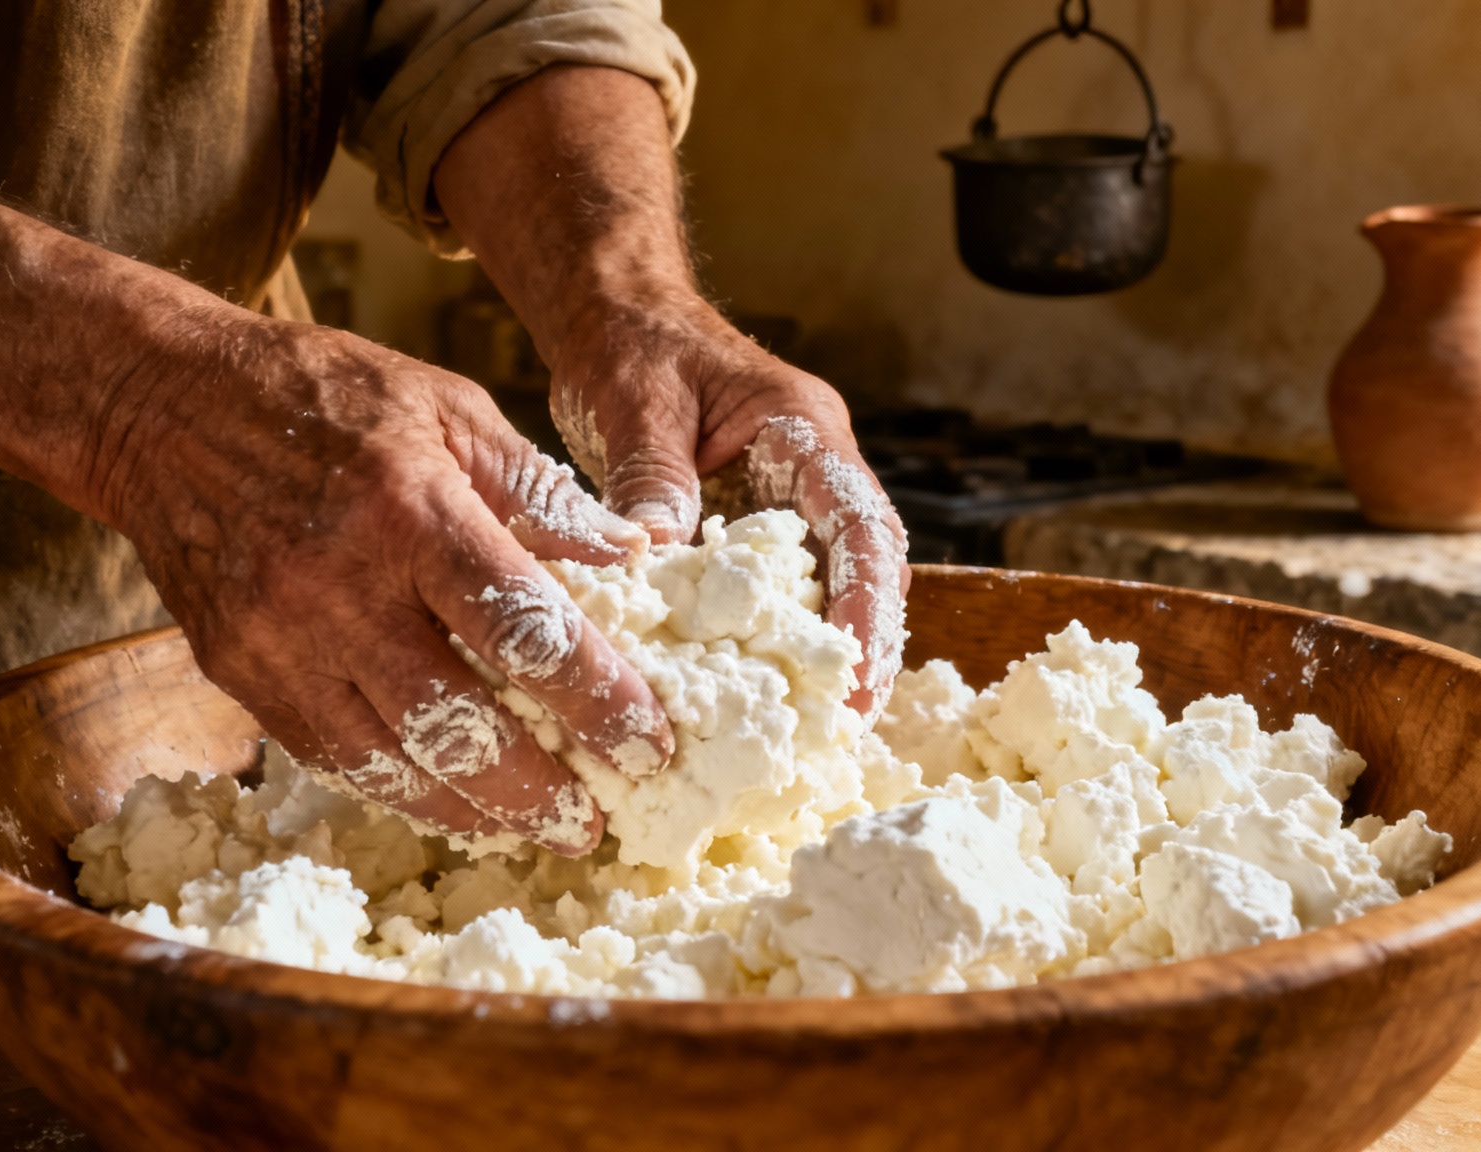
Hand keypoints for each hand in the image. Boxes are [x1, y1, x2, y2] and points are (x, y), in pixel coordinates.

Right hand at [94, 312, 676, 852]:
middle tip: (599, 821)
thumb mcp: (449, 407)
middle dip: (541, 787)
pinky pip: (332, 756)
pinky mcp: (238, 671)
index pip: (524, 629)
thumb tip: (630, 551)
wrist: (158, 404)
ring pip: (391, 761)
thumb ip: (539, 490)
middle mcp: (341, 586)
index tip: (649, 743)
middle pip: (459, 721)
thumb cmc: (325, 396)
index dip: (597, 699)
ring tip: (538, 829)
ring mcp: (279, 639)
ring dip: (475, 809)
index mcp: (411, 511)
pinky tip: (454, 801)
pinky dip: (401, 790)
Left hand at [550, 297, 910, 718]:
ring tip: (808, 732)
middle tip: (841, 729)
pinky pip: (779, 590)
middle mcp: (813, 468)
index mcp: (804, 429)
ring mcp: (788, 499)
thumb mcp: (634, 403)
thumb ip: (654, 479)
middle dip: (862, 649)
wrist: (613, 313)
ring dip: (826, 654)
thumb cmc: (630, 342)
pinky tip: (754, 694)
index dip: (867, 607)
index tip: (855, 677)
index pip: (861, 523)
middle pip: (868, 568)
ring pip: (832, 585)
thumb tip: (656, 563)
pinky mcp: (754, 525)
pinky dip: (775, 642)